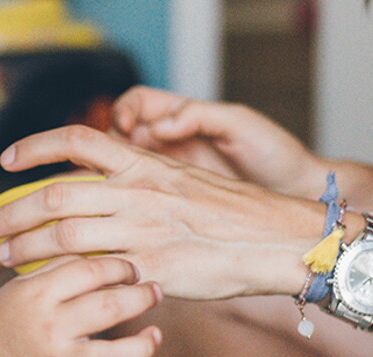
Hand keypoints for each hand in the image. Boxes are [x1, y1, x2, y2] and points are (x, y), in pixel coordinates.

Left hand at [0, 125, 326, 298]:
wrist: (273, 239)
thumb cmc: (228, 210)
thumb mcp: (181, 178)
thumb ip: (138, 180)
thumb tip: (101, 184)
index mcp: (143, 165)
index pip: (77, 141)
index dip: (34, 147)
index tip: (6, 161)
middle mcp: (137, 193)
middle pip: (55, 195)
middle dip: (14, 211)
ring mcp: (143, 231)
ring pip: (63, 235)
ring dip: (25, 246)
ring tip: (3, 256)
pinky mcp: (151, 268)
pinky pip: (93, 273)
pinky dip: (61, 276)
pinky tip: (44, 283)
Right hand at [0, 256, 161, 356]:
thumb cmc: (6, 317)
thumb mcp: (23, 284)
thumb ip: (61, 267)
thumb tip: (105, 254)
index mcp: (39, 294)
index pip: (91, 271)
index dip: (121, 266)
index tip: (132, 271)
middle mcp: (50, 329)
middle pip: (109, 307)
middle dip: (142, 297)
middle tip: (154, 292)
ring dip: (144, 345)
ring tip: (155, 334)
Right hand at [111, 86, 327, 198]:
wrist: (294, 193)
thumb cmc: (274, 154)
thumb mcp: (239, 124)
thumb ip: (198, 115)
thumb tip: (159, 125)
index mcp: (182, 117)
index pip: (136, 104)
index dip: (123, 112)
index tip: (126, 127)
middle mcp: (169, 143)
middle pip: (120, 137)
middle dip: (110, 147)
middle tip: (116, 163)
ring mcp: (168, 173)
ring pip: (124, 169)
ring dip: (116, 176)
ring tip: (122, 188)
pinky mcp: (171, 200)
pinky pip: (140, 196)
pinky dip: (129, 199)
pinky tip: (133, 206)